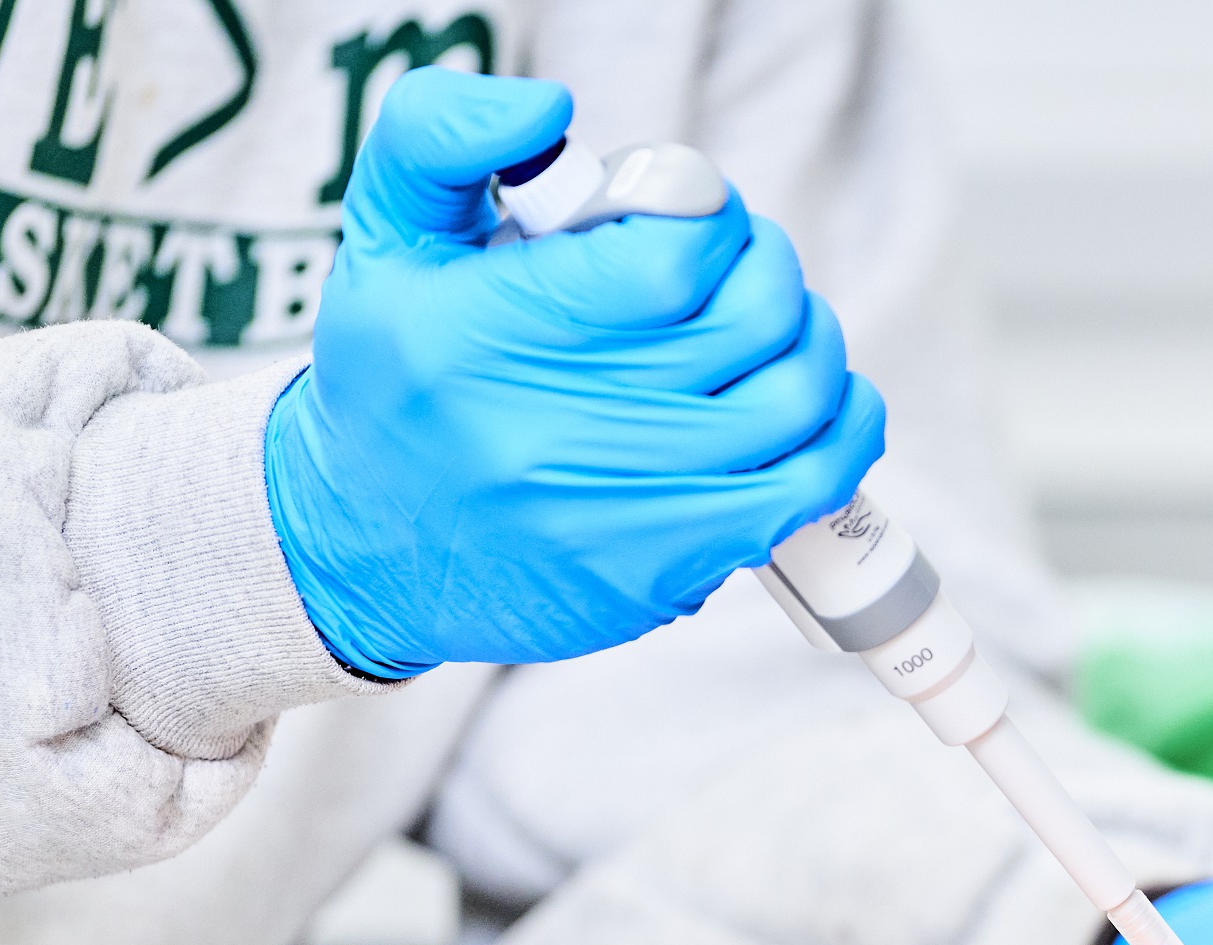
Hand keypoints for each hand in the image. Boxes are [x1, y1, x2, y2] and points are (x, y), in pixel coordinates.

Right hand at [263, 68, 884, 672]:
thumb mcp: (385, 237)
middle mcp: (567, 425)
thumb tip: (550, 109)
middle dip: (764, 263)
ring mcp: (632, 507)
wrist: (370, 550)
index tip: (690, 208)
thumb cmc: (397, 380)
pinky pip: (812, 485)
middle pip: (755, 317)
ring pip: (800, 395)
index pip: (675, 254)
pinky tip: (814, 396)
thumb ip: (443, 137)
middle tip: (734, 257)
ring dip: (809, 335)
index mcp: (495, 330)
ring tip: (766, 320)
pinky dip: (842, 425)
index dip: (710, 209)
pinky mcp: (675, 567)